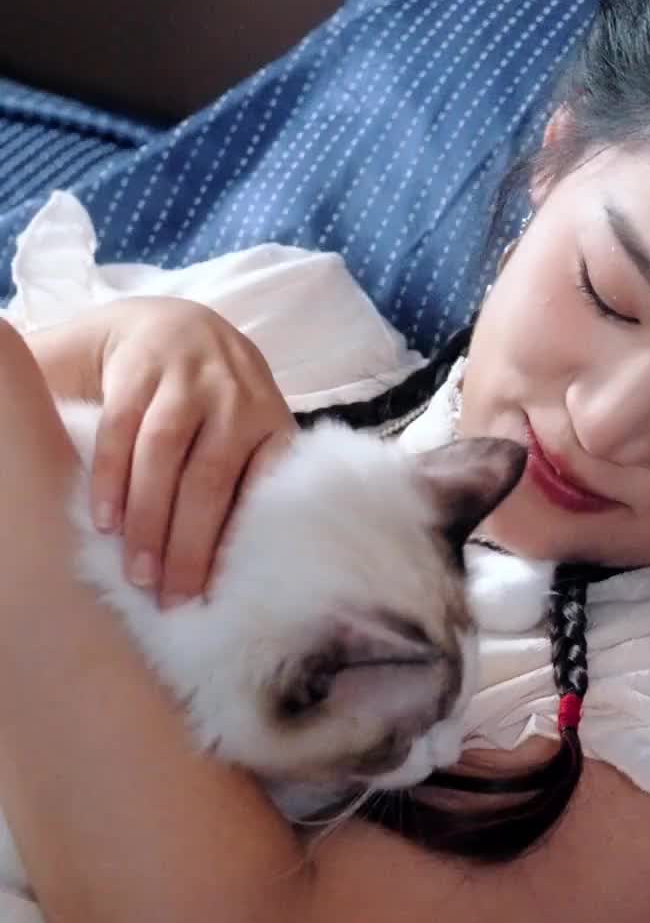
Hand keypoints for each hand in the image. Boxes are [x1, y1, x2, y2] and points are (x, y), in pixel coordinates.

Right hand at [93, 297, 296, 602]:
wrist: (174, 324)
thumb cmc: (218, 403)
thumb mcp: (251, 431)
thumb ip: (252, 484)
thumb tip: (248, 571)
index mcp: (271, 423)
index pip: (264, 488)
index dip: (242, 542)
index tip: (224, 594)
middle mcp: (234, 399)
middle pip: (211, 480)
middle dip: (190, 546)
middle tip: (172, 599)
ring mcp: (185, 380)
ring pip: (164, 453)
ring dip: (149, 518)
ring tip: (137, 574)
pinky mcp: (139, 370)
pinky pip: (121, 429)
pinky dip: (111, 478)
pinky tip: (106, 521)